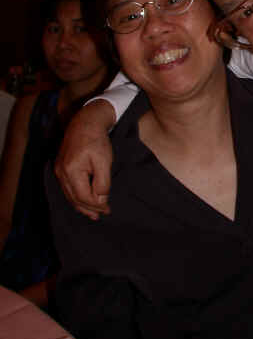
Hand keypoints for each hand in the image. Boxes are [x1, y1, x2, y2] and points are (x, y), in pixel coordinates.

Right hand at [55, 100, 115, 219]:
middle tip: (100, 216)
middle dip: (88, 209)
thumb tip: (101, 200)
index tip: (108, 209)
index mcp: (71, 171)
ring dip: (81, 205)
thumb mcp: (104, 161)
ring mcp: (59, 170)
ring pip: (69, 194)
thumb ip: (102, 182)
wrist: (86, 122)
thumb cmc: (97, 140)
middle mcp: (61, 172)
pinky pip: (68, 187)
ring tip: (93, 214)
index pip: (83, 196)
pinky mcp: (61, 167)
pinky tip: (83, 200)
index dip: (96, 205)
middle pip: (74, 198)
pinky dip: (76, 196)